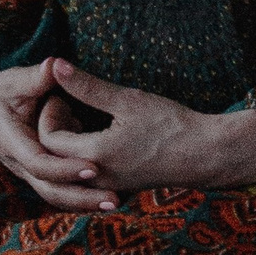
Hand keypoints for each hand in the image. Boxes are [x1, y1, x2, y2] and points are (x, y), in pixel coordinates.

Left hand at [0, 60, 207, 211]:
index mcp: (94, 156)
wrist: (207, 155)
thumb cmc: (170, 124)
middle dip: (56, 129)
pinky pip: (86, 176)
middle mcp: (96, 179)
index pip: (48, 140)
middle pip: (54, 158)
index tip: (64, 94)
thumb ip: (87, 86)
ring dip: (68, 144)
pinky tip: (100, 134)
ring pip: (70, 169)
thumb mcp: (127, 100)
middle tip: (69, 104)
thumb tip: (54, 65)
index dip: (50, 114)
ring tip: (83, 118)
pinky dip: (82, 156)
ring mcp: (109, 187)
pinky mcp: (120, 188)